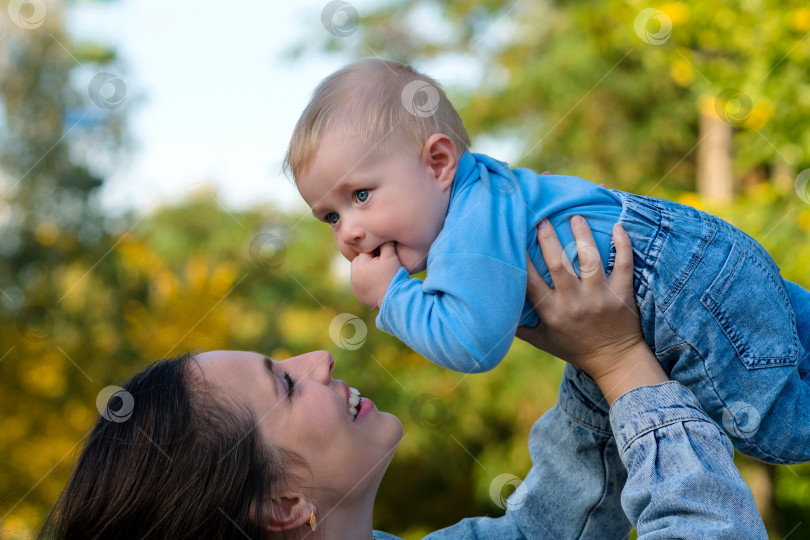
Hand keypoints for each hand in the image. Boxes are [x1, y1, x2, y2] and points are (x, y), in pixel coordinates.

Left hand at [351, 242, 402, 308]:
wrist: (394, 298)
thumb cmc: (393, 275)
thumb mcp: (391, 257)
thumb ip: (385, 244)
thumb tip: (382, 234)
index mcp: (360, 264)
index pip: (365, 251)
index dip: (375, 251)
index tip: (384, 254)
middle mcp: (354, 275)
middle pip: (360, 261)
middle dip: (369, 260)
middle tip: (381, 264)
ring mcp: (355, 286)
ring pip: (359, 272)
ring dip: (366, 271)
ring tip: (379, 273)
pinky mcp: (358, 295)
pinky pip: (361, 284)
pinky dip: (366, 282)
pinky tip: (376, 282)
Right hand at [516, 216, 666, 403]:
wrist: (615, 362)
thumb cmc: (574, 348)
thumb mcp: (542, 341)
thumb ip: (518, 327)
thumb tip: (491, 313)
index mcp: (552, 313)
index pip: (531, 281)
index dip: (521, 259)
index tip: (513, 238)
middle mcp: (574, 303)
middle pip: (558, 265)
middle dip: (548, 239)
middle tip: (541, 218)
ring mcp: (600, 297)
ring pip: (590, 259)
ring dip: (582, 235)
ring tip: (575, 216)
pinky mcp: (622, 293)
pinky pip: (624, 264)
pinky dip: (623, 244)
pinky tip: (618, 225)